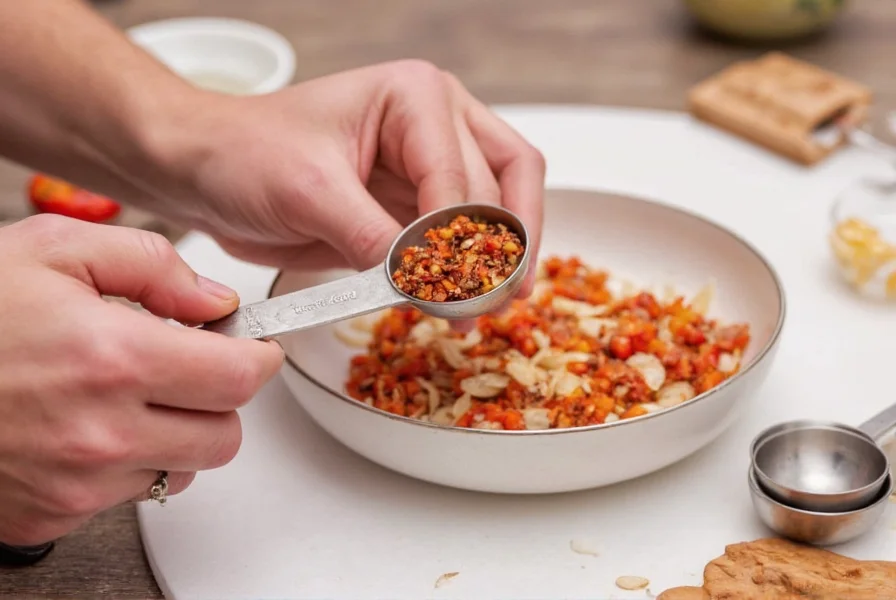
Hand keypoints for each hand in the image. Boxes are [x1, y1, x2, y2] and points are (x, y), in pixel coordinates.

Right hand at [0, 215, 281, 544]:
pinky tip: (89, 426)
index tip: (255, 348)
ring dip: (175, 433)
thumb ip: (151, 265)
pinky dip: (126, 463)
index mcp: (111, 358)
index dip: (258, 357)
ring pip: (181, 469)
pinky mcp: (49, 517)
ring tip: (127, 395)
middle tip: (190, 369)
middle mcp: (100, 433)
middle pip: (224, 436)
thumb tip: (212, 300)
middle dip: (219, 399)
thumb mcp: (54, 249)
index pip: (239, 378)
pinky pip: (127, 496)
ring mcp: (74, 484)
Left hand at [156, 61, 544, 293]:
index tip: (447, 289)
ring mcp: (431, 167)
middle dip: (494, 252)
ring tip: (489, 308)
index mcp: (414, 97)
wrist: (209, 173)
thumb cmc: (246, 154)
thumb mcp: (308, 190)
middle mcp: (436, 124)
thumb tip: (421, 283)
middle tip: (482, 305)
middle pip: (499, 188)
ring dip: (499, 263)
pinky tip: (465, 303)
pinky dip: (469, 273)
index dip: (463, 237)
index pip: (462, 173)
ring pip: (499, 210)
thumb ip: (371, 236)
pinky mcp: (415, 207)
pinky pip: (462, 239)